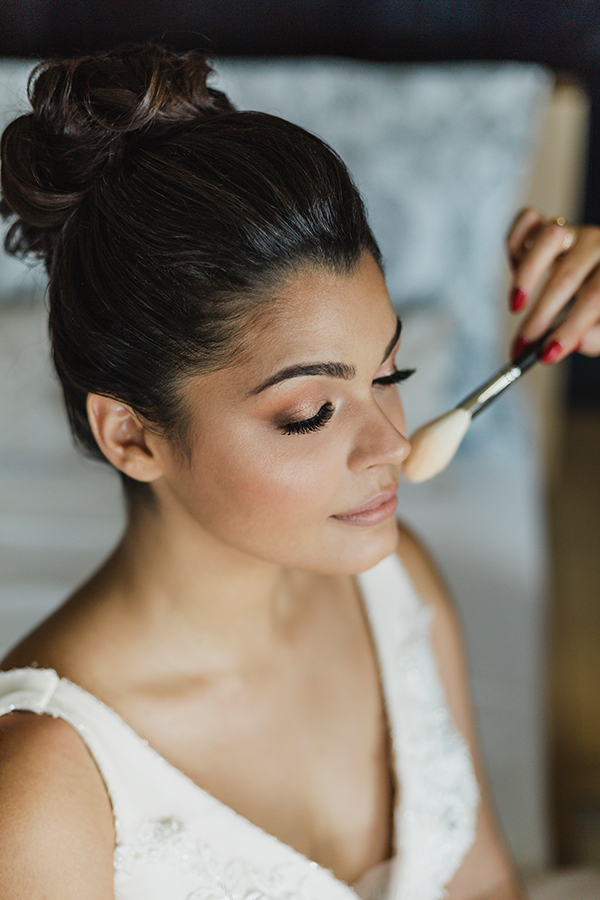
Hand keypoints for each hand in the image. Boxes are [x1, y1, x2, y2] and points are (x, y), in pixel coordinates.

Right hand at [506, 207, 599, 362]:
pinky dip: (515, 243)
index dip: (569, 329)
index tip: (548, 355)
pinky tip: (516, 270)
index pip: (594, 298)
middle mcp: (597, 243)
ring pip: (548, 237)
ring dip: (526, 275)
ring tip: (515, 306)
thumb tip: (576, 342)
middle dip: (540, 316)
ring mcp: (573, 230)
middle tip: (524, 345)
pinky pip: (527, 221)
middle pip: (566, 276)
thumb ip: (597, 337)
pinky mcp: (549, 223)